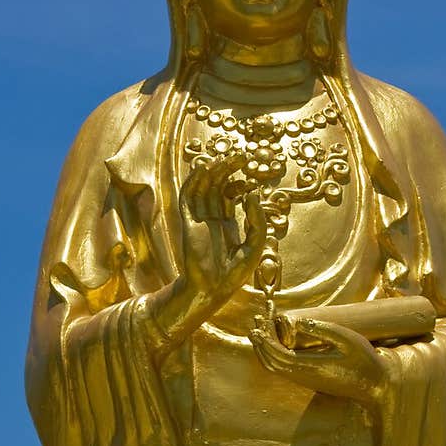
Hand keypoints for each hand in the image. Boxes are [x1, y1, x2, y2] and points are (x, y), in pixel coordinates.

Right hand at [179, 157, 266, 305]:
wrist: (212, 290)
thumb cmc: (234, 273)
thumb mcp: (255, 244)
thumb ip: (257, 219)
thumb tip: (253, 192)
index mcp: (227, 223)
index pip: (231, 194)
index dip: (240, 182)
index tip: (251, 175)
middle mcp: (212, 218)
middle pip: (217, 186)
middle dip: (227, 169)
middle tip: (240, 155)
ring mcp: (199, 219)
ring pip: (202, 187)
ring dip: (212, 170)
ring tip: (225, 157)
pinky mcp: (188, 222)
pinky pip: (188, 197)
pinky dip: (194, 180)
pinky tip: (204, 167)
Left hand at [249, 313, 385, 405]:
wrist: (375, 385)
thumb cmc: (365, 361)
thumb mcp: (348, 340)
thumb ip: (323, 330)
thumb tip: (297, 322)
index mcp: (310, 367)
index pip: (277, 355)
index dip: (266, 338)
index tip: (262, 319)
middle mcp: (303, 377)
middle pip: (270, 362)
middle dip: (260, 341)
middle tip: (257, 319)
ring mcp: (305, 380)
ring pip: (275, 367)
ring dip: (264, 348)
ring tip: (261, 327)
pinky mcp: (309, 379)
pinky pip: (283, 368)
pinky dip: (274, 353)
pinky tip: (275, 340)